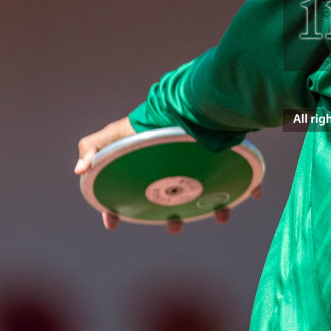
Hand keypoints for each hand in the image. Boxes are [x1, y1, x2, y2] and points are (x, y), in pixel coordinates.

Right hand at [74, 118, 261, 231]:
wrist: (184, 103)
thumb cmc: (146, 122)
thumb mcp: (114, 134)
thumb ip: (92, 147)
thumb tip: (78, 172)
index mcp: (147, 170)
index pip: (131, 195)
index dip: (119, 211)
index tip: (114, 223)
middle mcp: (174, 170)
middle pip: (174, 200)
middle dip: (175, 217)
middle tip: (175, 227)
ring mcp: (200, 165)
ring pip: (209, 194)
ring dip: (215, 209)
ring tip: (221, 216)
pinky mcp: (223, 159)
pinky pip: (241, 176)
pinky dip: (249, 187)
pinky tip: (252, 194)